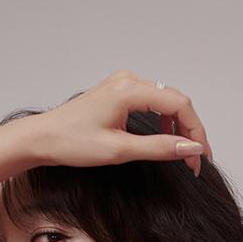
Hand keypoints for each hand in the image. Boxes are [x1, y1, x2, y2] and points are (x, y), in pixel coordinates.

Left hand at [33, 69, 212, 174]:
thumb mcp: (119, 151)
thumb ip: (158, 148)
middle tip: (195, 161)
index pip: (180, 104)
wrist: (41, 139)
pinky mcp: (117, 93)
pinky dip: (163, 121)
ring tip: (182, 153)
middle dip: (190, 131)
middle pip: (176, 101)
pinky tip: (164, 138)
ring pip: (165, 101)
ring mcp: (123, 84)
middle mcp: (129, 80)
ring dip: (178, 127)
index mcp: (130, 89)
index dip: (196, 132)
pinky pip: (151, 102)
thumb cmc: (71, 143)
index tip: (201, 159)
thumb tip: (190, 148)